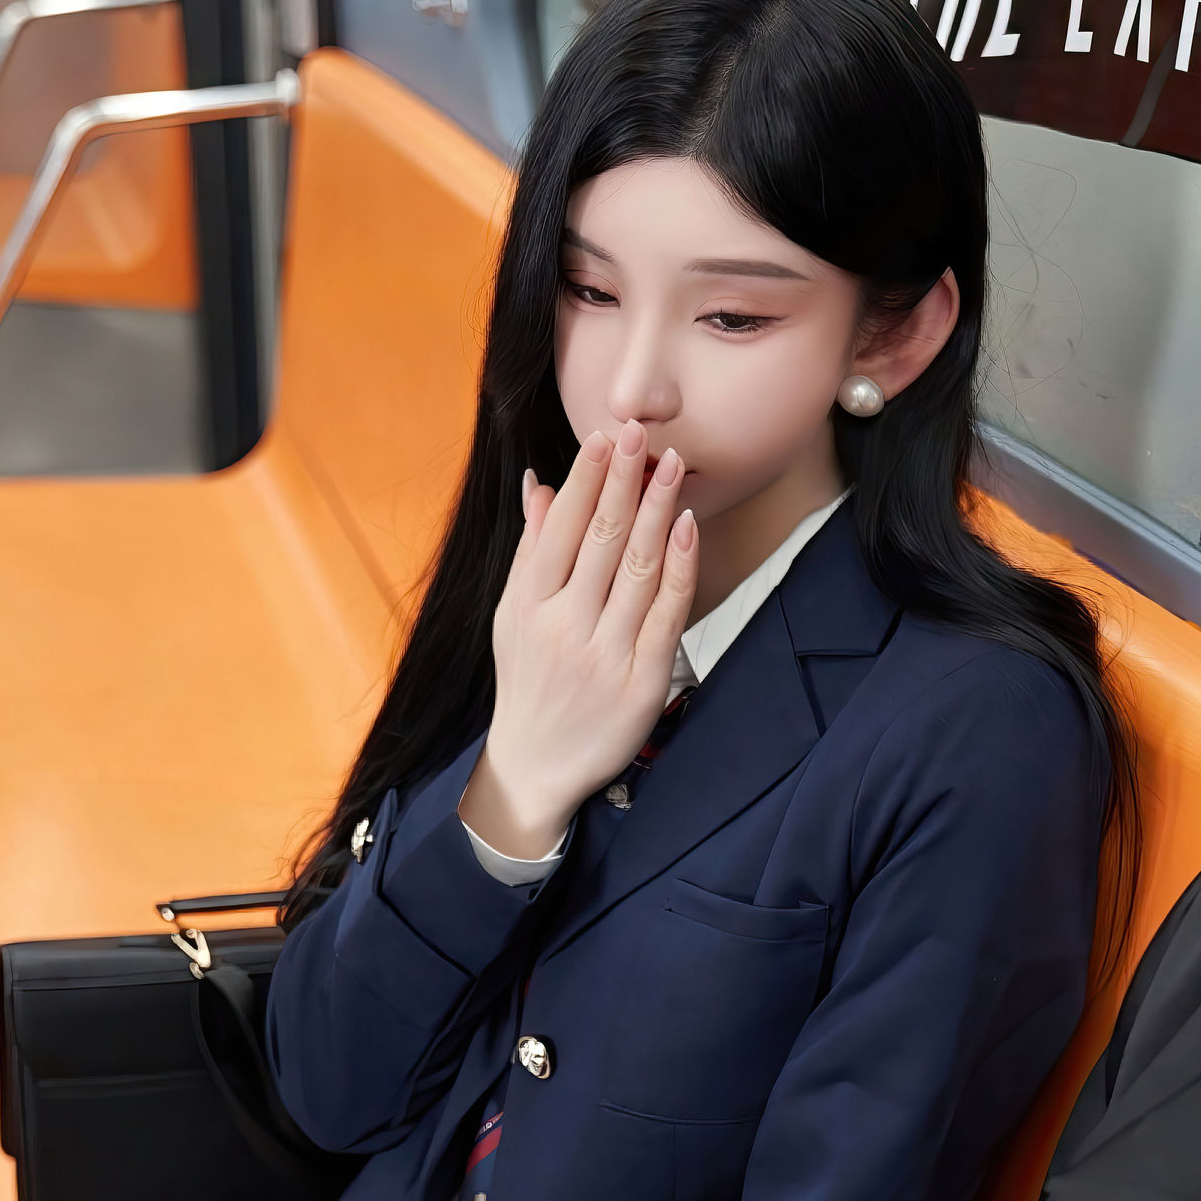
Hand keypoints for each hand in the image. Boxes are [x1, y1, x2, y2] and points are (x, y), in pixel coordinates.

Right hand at [459, 422, 698, 858]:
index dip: (587, 479)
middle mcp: (564, 625)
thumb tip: (541, 484)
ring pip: (638, 568)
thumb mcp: (513, 616)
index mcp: (528, 605)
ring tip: (672, 464)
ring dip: (658, 509)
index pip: (561, 528)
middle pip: (601, 539)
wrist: (535, 767)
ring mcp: (605, 653)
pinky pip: (666, 613)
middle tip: (641, 433)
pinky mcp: (642, 680)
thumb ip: (531, 550)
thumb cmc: (528, 683)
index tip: (606, 436)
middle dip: (623, 480)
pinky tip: (687, 527)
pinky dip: (679, 567)